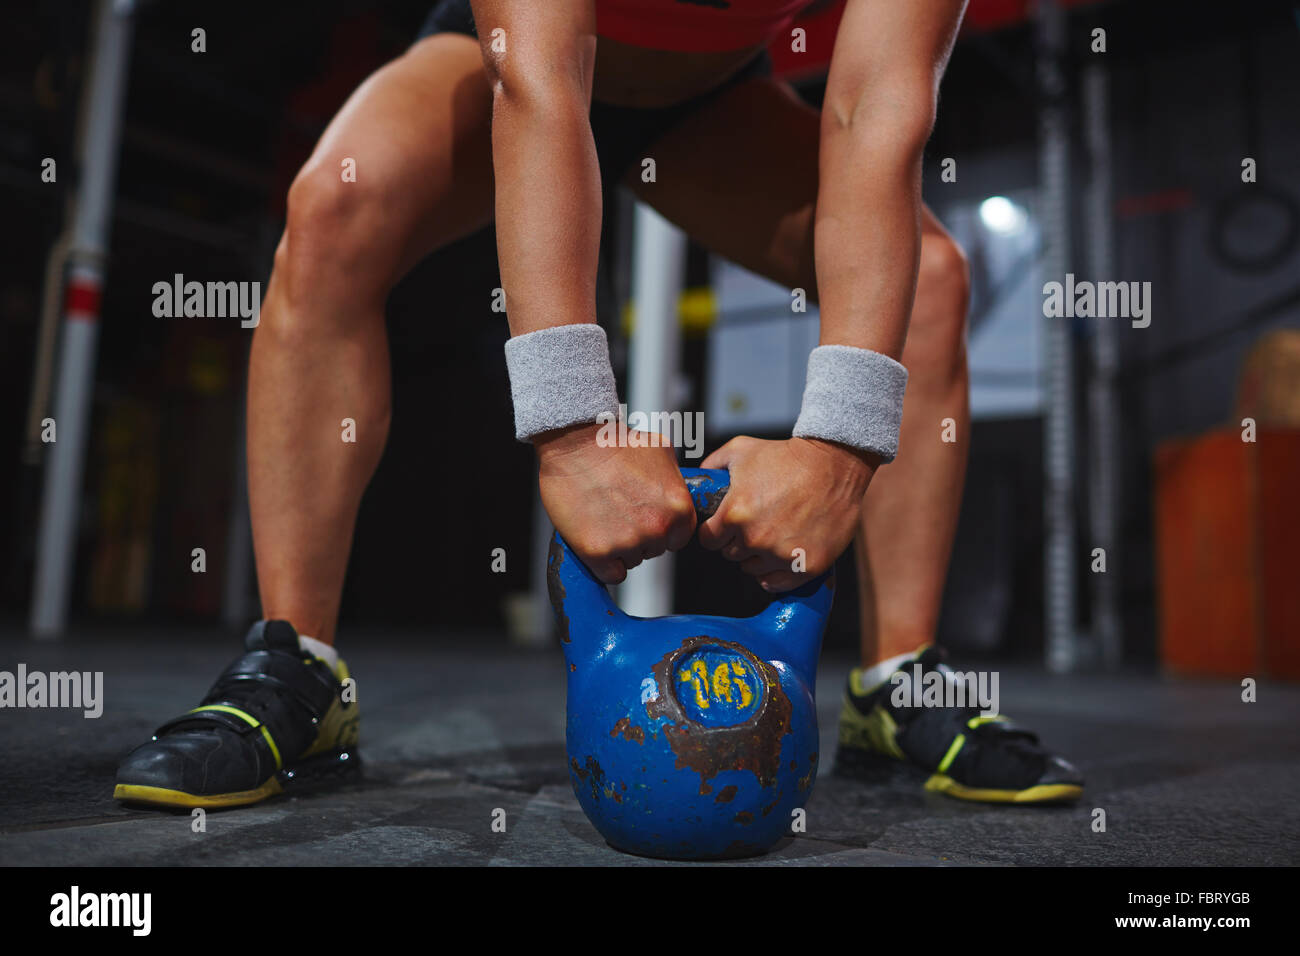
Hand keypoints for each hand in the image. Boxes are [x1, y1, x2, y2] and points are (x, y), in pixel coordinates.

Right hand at [537, 423, 695, 583]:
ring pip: (631, 562)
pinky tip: (595, 538)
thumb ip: (676, 480)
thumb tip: (680, 492)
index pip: (679, 538)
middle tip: (619, 512)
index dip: (662, 529)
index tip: (646, 518)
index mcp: (678, 507)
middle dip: (640, 536)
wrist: (574, 443)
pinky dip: (603, 564)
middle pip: (654, 551)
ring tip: (604, 517)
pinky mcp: (598, 552)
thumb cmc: (613, 443)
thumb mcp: (661, 450)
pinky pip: (611, 574)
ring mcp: (627, 542)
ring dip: (619, 548)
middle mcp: (657, 528)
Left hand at [698, 436, 877, 591]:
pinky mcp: (807, 566)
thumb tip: (699, 475)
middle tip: (757, 523)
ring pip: (753, 569)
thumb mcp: (741, 449)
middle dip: (738, 541)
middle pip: (731, 555)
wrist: (833, 464)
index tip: (727, 526)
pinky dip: (777, 574)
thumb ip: (713, 465)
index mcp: (734, 515)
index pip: (709, 540)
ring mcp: (782, 555)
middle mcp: (755, 539)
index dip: (716, 532)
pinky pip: (778, 583)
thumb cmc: (787, 456)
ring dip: (759, 556)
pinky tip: (782, 556)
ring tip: (774, 533)